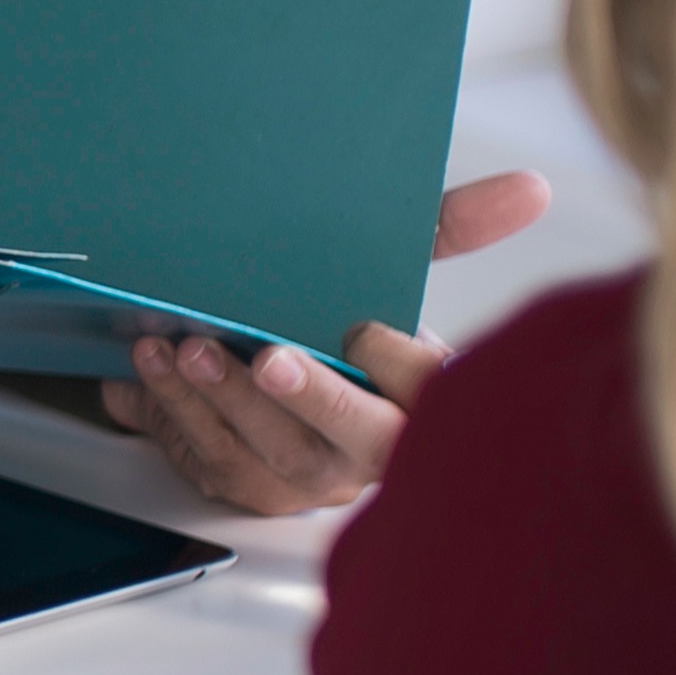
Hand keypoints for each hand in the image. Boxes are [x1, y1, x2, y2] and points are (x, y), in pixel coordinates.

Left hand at [102, 171, 548, 515]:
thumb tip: (531, 188)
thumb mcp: (397, 272)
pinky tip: (145, 373)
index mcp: (421, 403)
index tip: (361, 332)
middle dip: (305, 400)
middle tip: (266, 360)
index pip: (428, 394)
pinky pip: (204, 460)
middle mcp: (368, 452)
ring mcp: (305, 477)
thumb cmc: (350, 331)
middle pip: (349, 440)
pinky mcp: (245, 486)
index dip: (394, 366)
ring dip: (214, 401)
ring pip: (262, 454)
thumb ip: (453, 227)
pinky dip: (168, 414)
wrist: (279, 377)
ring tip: (179, 349)